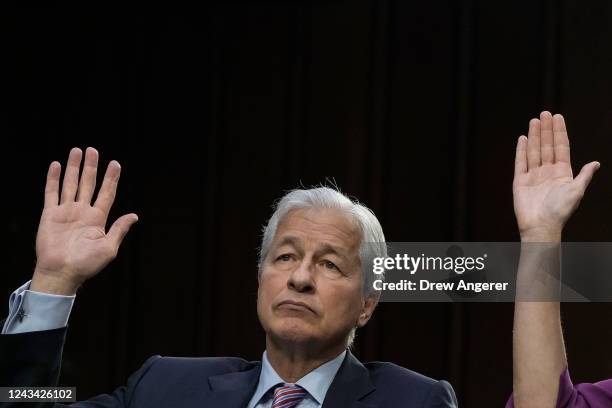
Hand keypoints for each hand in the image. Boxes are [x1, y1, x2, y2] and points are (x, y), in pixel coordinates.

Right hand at [31, 147, 137, 294]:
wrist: (62, 272)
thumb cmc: (86, 264)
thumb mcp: (109, 247)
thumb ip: (119, 229)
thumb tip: (134, 215)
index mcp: (98, 219)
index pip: (106, 193)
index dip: (111, 178)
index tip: (115, 163)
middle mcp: (82, 212)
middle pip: (88, 184)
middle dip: (91, 167)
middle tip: (93, 150)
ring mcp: (66, 212)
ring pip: (71, 184)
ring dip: (74, 168)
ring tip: (77, 151)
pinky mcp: (50, 214)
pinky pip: (52, 192)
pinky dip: (54, 178)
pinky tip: (57, 165)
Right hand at [513, 111, 598, 240]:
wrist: (541, 226)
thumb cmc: (560, 211)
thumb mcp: (576, 192)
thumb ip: (584, 176)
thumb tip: (596, 163)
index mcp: (562, 173)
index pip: (561, 147)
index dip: (560, 132)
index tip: (558, 117)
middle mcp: (548, 172)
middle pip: (547, 146)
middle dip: (547, 129)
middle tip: (545, 113)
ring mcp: (533, 176)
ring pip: (534, 151)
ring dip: (535, 136)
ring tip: (535, 121)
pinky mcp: (521, 181)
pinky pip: (521, 163)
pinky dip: (521, 151)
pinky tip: (523, 139)